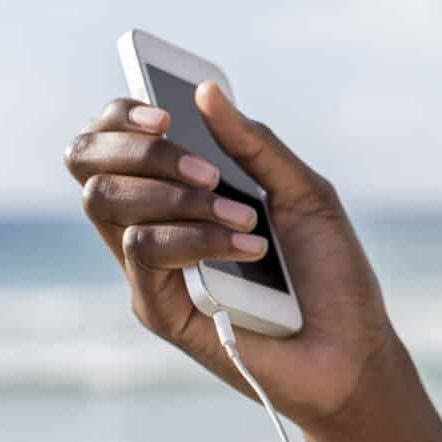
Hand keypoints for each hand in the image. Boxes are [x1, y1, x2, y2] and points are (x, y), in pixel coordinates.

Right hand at [63, 80, 407, 430]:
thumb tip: (207, 91)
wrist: (353, 350)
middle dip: (139, 149)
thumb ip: (254, 145)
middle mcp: (152, 226)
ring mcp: (150, 270)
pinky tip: (249, 247)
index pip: (111, 140)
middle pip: (88, 164)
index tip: (165, 113)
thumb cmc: (330, 273)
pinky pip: (143, 253)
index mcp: (178, 192)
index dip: (121, 117)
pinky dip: (195, 237)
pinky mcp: (160, 310)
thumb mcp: (305, 193)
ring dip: (178, 196)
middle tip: (206, 169)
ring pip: (107, 203)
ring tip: (246, 216)